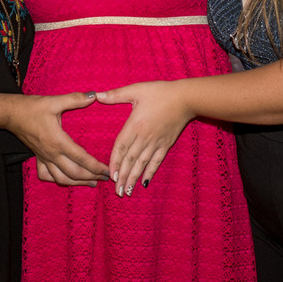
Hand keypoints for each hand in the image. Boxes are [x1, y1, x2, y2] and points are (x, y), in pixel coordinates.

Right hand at [8, 92, 108, 186]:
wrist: (11, 113)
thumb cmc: (32, 107)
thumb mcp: (54, 101)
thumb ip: (75, 99)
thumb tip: (94, 95)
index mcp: (58, 141)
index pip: (82, 159)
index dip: (96, 166)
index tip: (108, 170)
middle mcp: (52, 153)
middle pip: (74, 173)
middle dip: (92, 177)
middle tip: (106, 178)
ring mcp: (44, 158)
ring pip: (61, 178)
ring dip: (78, 183)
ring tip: (92, 183)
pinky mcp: (38, 157)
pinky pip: (47, 175)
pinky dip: (57, 180)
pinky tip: (65, 179)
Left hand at [97, 81, 191, 196]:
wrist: (186, 98)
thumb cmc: (160, 92)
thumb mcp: (136, 89)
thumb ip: (116, 94)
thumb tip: (97, 95)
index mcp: (135, 125)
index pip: (121, 147)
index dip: (115, 162)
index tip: (110, 176)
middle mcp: (144, 137)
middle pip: (130, 160)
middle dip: (123, 177)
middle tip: (116, 192)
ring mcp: (156, 143)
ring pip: (142, 164)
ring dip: (134, 178)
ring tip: (127, 192)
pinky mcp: (166, 144)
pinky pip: (156, 161)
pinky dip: (150, 172)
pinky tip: (144, 183)